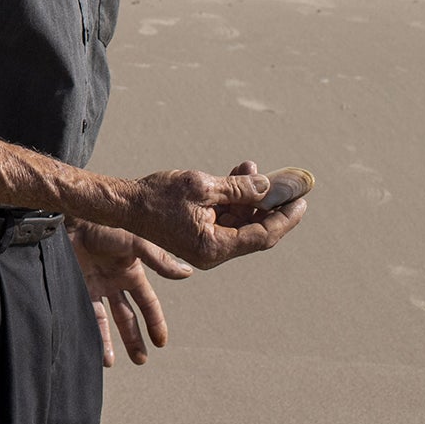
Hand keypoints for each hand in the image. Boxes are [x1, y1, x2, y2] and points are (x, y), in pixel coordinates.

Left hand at [68, 220, 191, 366]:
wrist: (70, 218)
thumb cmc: (104, 225)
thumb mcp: (136, 242)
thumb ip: (159, 260)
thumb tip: (187, 274)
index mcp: (131, 271)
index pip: (148, 303)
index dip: (155, 322)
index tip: (161, 342)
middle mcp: (114, 281)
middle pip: (127, 315)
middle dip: (134, 337)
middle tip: (141, 360)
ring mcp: (95, 285)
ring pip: (106, 319)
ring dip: (110, 340)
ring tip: (113, 360)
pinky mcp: (77, 286)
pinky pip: (87, 314)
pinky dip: (92, 331)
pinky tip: (95, 348)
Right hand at [125, 162, 306, 268]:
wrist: (123, 204)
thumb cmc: (157, 195)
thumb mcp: (202, 186)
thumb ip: (238, 189)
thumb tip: (267, 187)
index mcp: (215, 247)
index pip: (262, 235)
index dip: (285, 218)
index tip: (300, 201)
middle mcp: (213, 253)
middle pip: (254, 230)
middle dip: (270, 205)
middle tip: (288, 185)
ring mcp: (206, 246)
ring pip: (240, 222)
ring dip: (250, 198)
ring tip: (255, 170)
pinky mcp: (198, 235)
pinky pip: (225, 219)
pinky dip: (234, 200)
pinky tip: (240, 177)